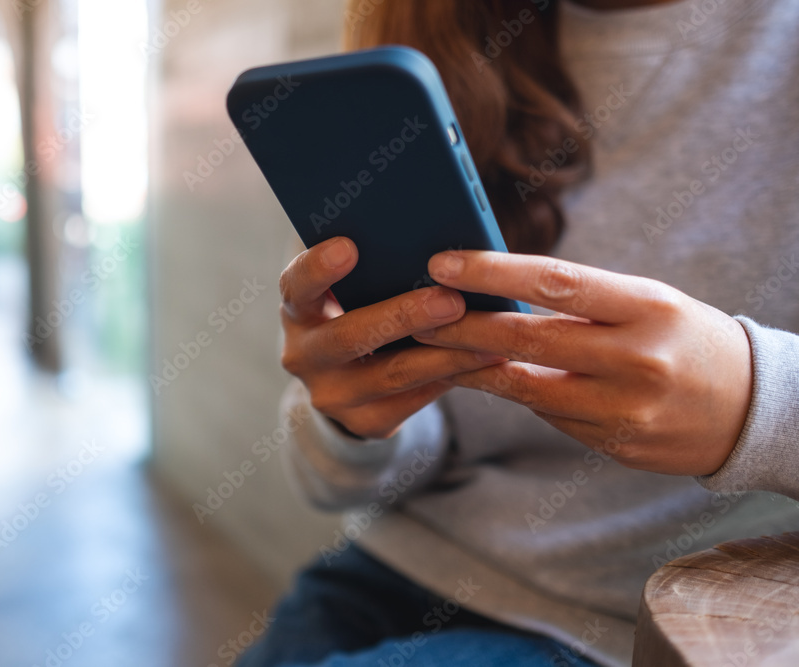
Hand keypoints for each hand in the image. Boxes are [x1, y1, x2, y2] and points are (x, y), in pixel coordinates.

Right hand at [279, 237, 508, 439]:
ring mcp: (332, 395)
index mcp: (298, 309)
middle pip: (350, 336)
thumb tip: (435, 244)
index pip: (297, 285)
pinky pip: (415, 400)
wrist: (349, 378)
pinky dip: (453, 378)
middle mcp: (304, 355)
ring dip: (445, 354)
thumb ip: (374, 266)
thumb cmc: (360, 310)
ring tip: (489, 338)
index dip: (319, 267)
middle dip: (404, 316)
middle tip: (451, 300)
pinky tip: (487, 363)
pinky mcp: (365, 422)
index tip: (349, 247)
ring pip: (393, 374)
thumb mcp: (352, 289)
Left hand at [417, 250, 752, 475]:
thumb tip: (499, 292)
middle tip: (417, 315)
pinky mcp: (615, 444)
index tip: (443, 263)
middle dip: (463, 328)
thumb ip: (582, 300)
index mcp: (647, 308)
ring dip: (475, 368)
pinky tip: (497, 380)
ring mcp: (626, 410)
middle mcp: (637, 359)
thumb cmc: (686, 338)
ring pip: (527, 387)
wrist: (752, 410)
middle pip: (528, 340)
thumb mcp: (649, 302)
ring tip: (435, 348)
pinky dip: (521, 395)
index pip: (556, 281)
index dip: (492, 272)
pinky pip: (550, 416)